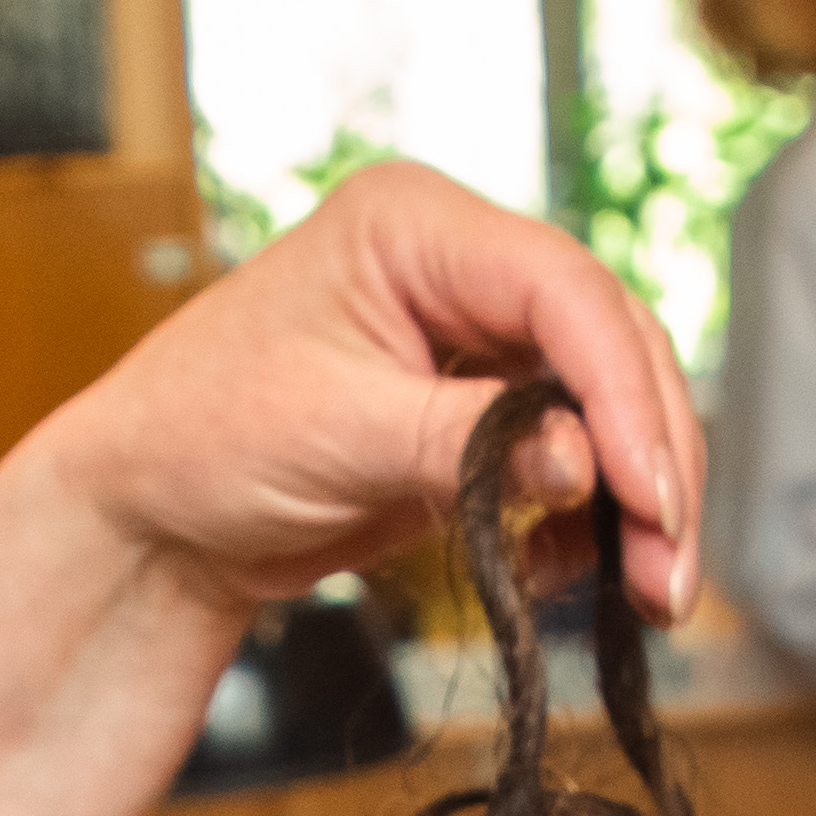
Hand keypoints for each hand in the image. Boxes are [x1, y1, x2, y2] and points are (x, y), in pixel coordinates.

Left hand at [39, 157, 699, 625]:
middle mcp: (458, 266)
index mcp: (414, 224)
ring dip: (636, 499)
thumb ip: (470, 446)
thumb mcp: (335, 436)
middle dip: (649, 458)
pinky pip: (573, 458)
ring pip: (606, 404)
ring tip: (645, 592)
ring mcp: (476, 339)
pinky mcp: (481, 413)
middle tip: (668, 566)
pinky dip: (587, 520)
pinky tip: (564, 575)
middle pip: (607, 344)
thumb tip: (590, 465)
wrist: (147, 517)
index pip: (563, 290)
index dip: (622, 392)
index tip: (648, 493)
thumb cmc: (199, 439)